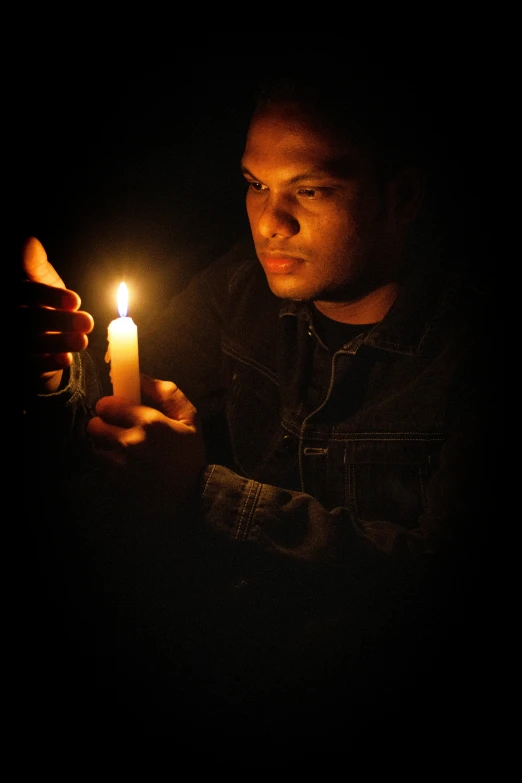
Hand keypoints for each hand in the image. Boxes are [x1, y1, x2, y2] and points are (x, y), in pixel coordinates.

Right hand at [20, 237, 93, 392]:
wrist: (37, 333)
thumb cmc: (39, 299)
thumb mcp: (37, 278)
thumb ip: (33, 263)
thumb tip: (29, 241)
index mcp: (5, 291)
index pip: (21, 291)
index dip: (48, 295)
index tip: (75, 300)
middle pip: (24, 319)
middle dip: (57, 321)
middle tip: (87, 322)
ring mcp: (4, 340)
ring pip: (27, 344)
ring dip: (57, 342)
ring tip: (82, 340)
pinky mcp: (14, 365)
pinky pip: (28, 366)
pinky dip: (48, 363)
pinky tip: (67, 359)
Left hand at [87, 375, 207, 504]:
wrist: (192, 494)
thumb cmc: (190, 453)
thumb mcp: (189, 418)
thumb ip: (166, 393)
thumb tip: (141, 378)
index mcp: (148, 422)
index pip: (106, 404)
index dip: (111, 405)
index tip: (119, 409)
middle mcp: (129, 443)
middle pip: (94, 425)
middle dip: (104, 424)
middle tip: (118, 428)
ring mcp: (120, 465)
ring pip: (95, 446)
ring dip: (105, 445)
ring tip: (122, 448)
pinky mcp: (116, 482)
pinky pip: (101, 466)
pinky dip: (108, 463)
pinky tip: (126, 465)